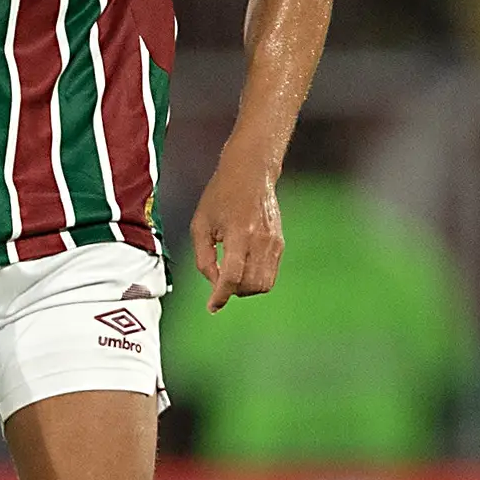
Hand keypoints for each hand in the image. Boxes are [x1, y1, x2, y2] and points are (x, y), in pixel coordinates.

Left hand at [187, 162, 282, 311]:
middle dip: (233, 292)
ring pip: (264, 284)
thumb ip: (204, 258)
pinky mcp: (280, 243)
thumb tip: (213, 283)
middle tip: (219, 283)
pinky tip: (243, 268)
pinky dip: (256, 279)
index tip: (212, 306)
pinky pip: (271, 274)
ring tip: (231, 276)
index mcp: (238, 233)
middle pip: (250, 285)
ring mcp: (273, 242)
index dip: (221, 295)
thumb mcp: (200, 224)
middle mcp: (260, 240)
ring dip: (246, 289)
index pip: (233, 276)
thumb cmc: (220, 195)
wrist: (250, 173)